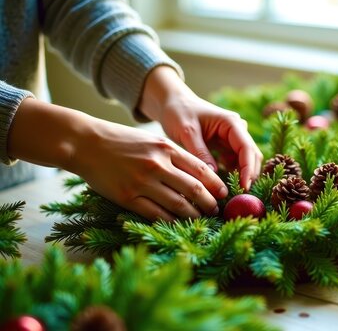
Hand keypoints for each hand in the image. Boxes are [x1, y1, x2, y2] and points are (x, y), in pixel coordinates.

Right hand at [8, 99, 227, 220]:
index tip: (224, 193)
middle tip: (216, 210)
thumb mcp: (152, 140)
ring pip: (178, 204)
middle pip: (194, 189)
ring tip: (201, 219)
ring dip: (194, 215)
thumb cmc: (122, 141)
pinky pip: (156, 214)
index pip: (201, 169)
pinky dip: (171, 221)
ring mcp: (142, 182)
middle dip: (209, 203)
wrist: (86, 143)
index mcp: (166, 148)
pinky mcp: (127, 197)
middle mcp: (157, 164)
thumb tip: (201, 173)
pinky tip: (179, 224)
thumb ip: (174, 155)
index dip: (216, 184)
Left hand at [140, 66, 262, 189]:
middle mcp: (237, 130)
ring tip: (230, 193)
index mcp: (231, 123)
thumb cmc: (179, 112)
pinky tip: (223, 185)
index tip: (244, 187)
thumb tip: (213, 174)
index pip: (247, 148)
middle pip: (252, 156)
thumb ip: (200, 152)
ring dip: (241, 176)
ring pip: (246, 161)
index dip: (248, 169)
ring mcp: (234, 139)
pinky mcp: (227, 146)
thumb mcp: (187, 131)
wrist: (173, 104)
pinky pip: (236, 163)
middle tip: (239, 196)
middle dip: (248, 175)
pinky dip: (233, 174)